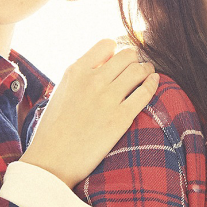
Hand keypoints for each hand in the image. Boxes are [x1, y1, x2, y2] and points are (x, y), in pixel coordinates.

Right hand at [22, 39, 158, 188]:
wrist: (52, 161)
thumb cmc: (54, 130)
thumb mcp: (62, 92)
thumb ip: (81, 76)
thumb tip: (106, 64)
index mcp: (75, 72)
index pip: (107, 45)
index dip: (116, 51)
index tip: (118, 62)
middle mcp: (93, 81)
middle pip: (127, 55)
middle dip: (134, 60)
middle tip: (137, 68)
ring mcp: (108, 99)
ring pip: (139, 70)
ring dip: (146, 70)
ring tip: (147, 74)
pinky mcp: (121, 118)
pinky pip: (145, 92)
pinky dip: (152, 83)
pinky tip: (153, 82)